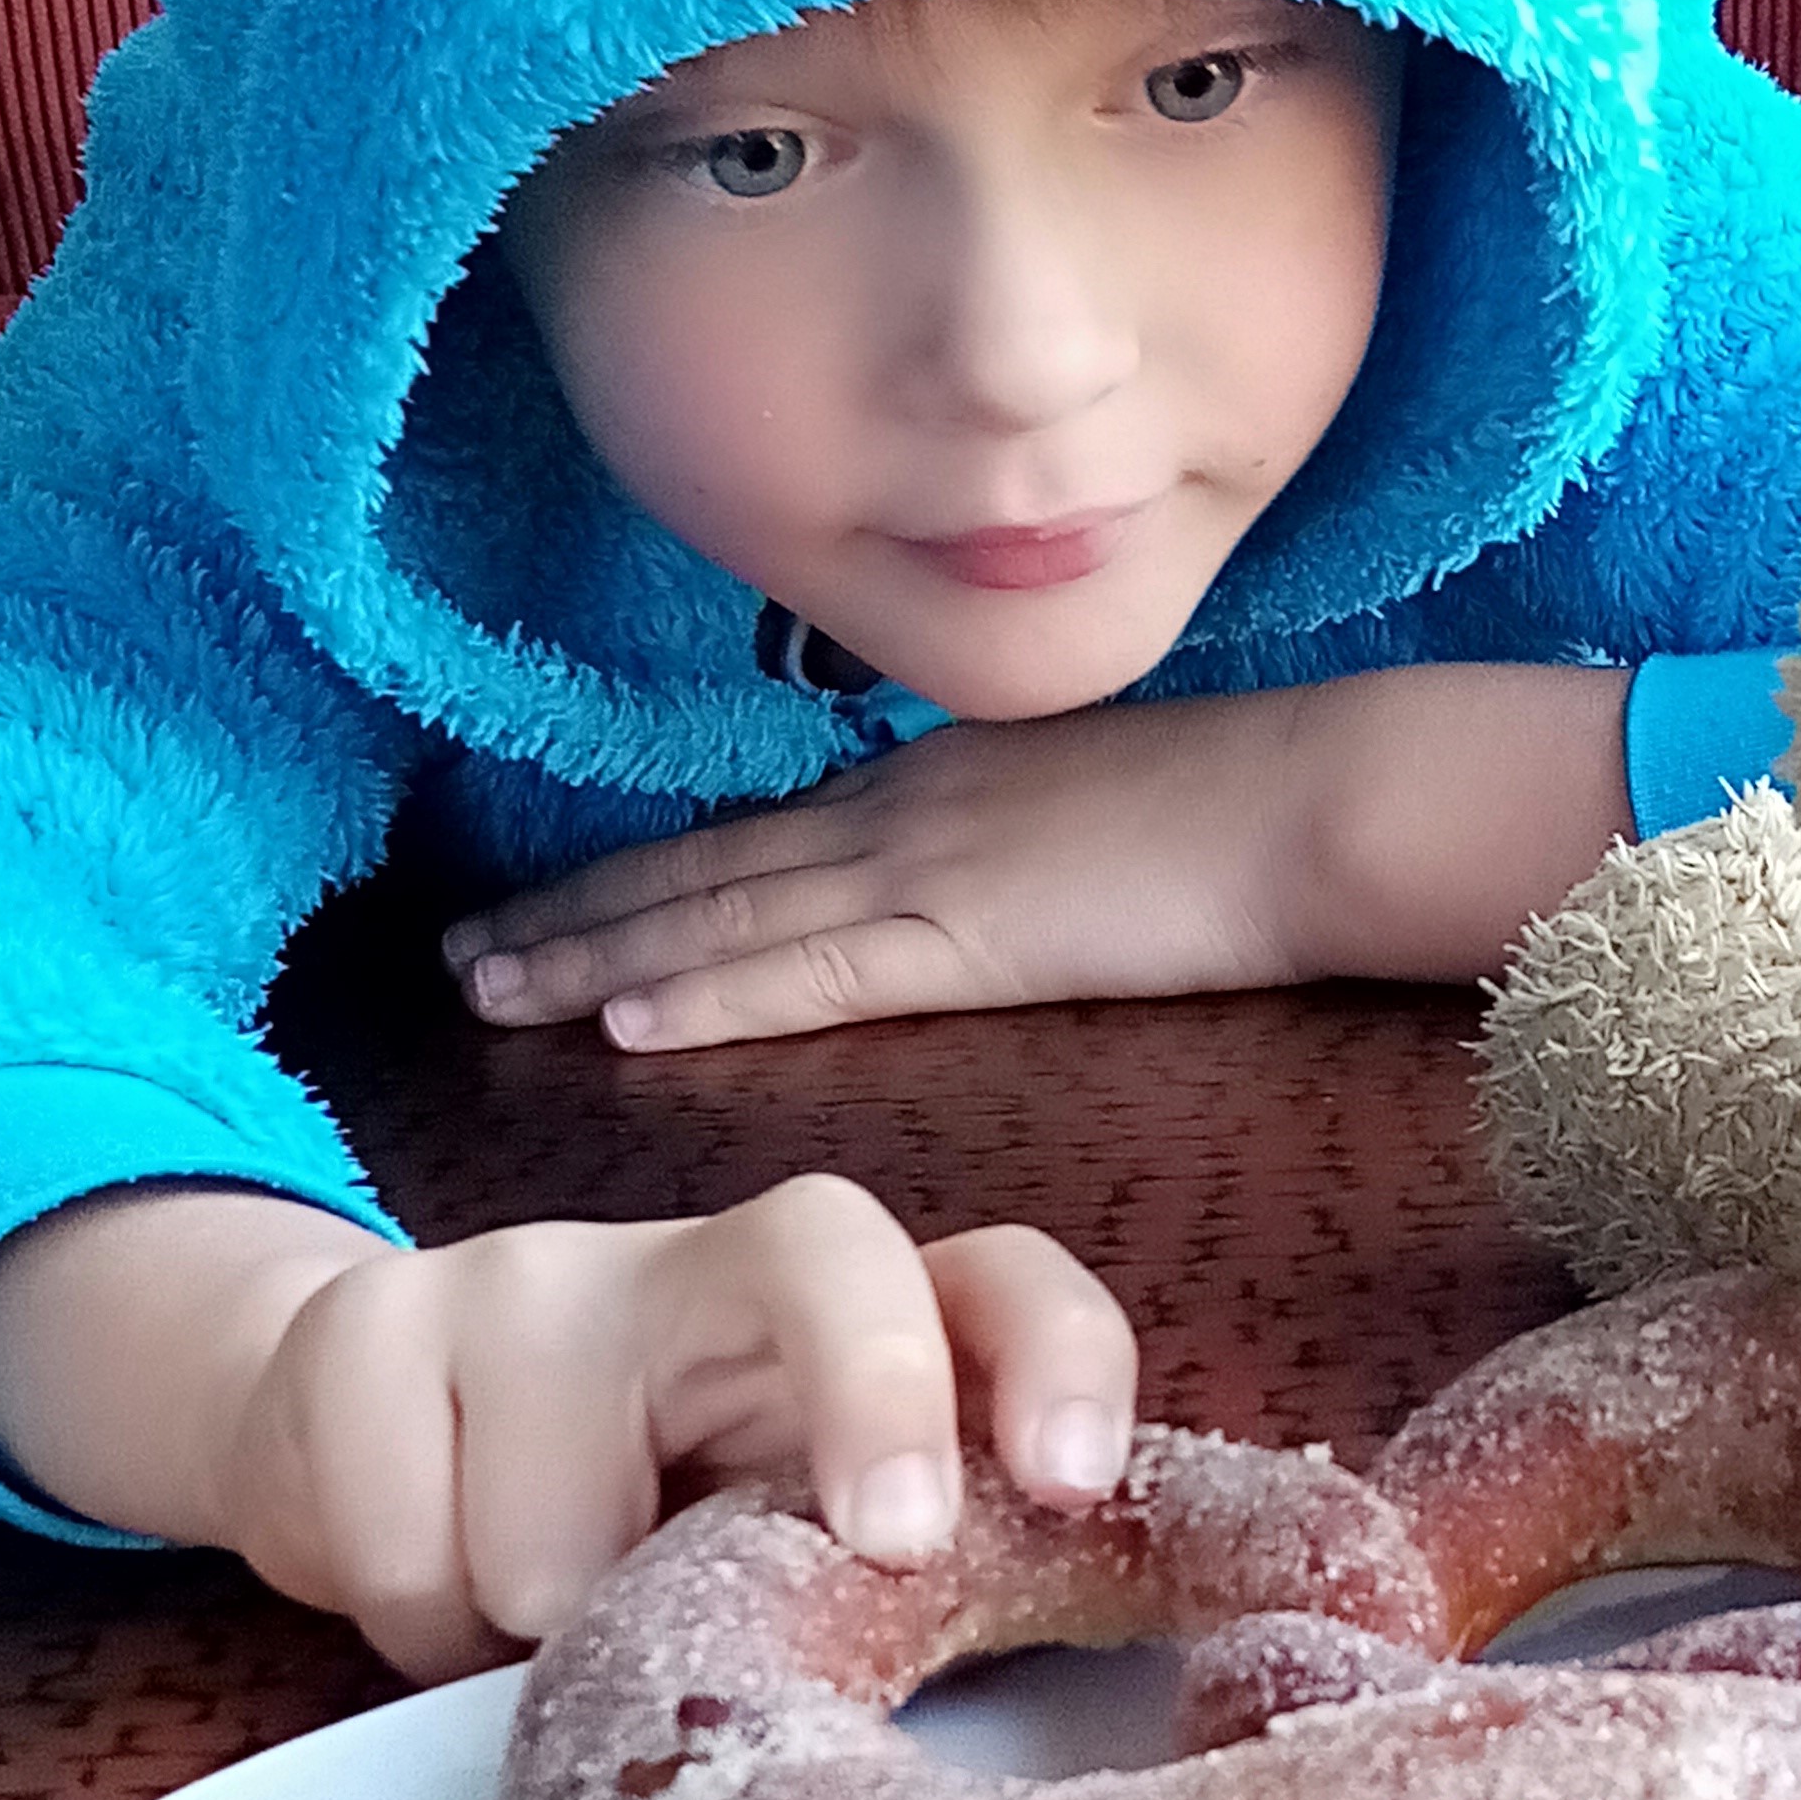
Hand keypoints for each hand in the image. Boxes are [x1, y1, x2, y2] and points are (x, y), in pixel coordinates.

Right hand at [0, 1181, 1134, 1683]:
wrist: (356, 1444)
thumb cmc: (617, 1536)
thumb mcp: (758, 1567)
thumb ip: (862, 1606)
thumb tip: (973, 1795)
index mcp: (844, 1333)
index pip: (991, 1279)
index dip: (1059, 1351)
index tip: (1073, 1480)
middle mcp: (705, 1271)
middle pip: (826, 1248)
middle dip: (877, 1388)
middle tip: (887, 1548)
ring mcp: (536, 1277)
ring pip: (570, 1509)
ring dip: (547, 1628)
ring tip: (533, 1620)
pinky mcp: (376, 1320)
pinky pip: (405, 1540)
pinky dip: (412, 1616)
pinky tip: (424, 1583)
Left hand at [443, 665, 1633, 1048]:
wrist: (1335, 795)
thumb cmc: (1262, 809)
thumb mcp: (1119, 815)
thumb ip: (1036, 850)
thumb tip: (1005, 891)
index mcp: (945, 779)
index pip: (764, 837)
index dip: (651, 875)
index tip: (556, 905)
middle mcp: (908, 807)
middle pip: (711, 868)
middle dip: (580, 915)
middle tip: (465, 957)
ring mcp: (930, 865)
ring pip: (727, 915)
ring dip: (598, 955)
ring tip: (489, 991)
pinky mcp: (970, 933)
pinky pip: (811, 970)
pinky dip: (708, 994)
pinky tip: (621, 1021)